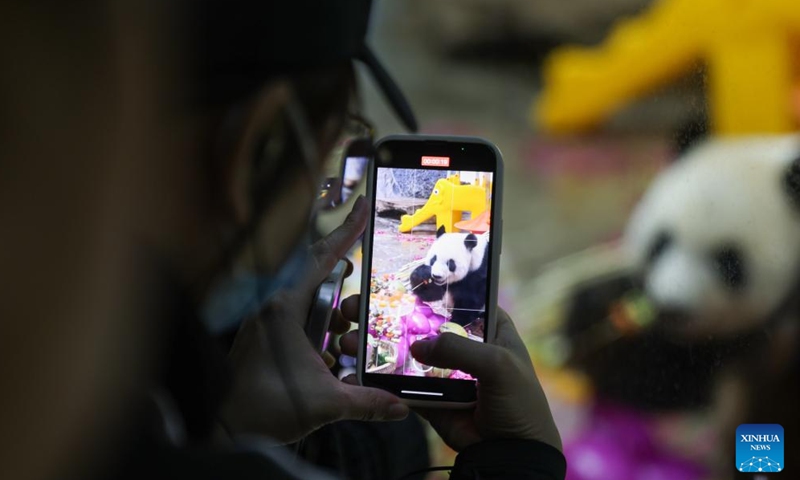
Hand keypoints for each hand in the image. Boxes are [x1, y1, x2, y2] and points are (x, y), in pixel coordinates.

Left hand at [218, 196, 408, 444]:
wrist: (222, 429)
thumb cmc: (261, 407)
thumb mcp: (324, 403)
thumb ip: (366, 401)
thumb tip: (400, 406)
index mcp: (285, 308)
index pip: (322, 259)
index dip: (346, 232)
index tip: (362, 208)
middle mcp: (273, 308)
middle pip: (319, 282)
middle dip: (345, 297)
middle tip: (359, 314)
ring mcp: (266, 322)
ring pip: (309, 305)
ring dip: (333, 321)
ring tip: (344, 344)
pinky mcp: (264, 338)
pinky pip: (298, 323)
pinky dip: (318, 335)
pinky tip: (328, 359)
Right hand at [340, 299, 560, 452]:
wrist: (511, 455)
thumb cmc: (519, 403)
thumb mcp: (498, 365)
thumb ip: (459, 348)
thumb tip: (418, 346)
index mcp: (491, 330)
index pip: (462, 301)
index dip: (435, 290)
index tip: (400, 279)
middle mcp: (466, 347)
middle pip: (426, 325)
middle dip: (394, 316)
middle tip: (361, 305)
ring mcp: (445, 372)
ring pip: (409, 354)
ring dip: (381, 347)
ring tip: (352, 338)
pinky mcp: (430, 398)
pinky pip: (402, 386)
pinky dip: (382, 381)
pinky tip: (358, 370)